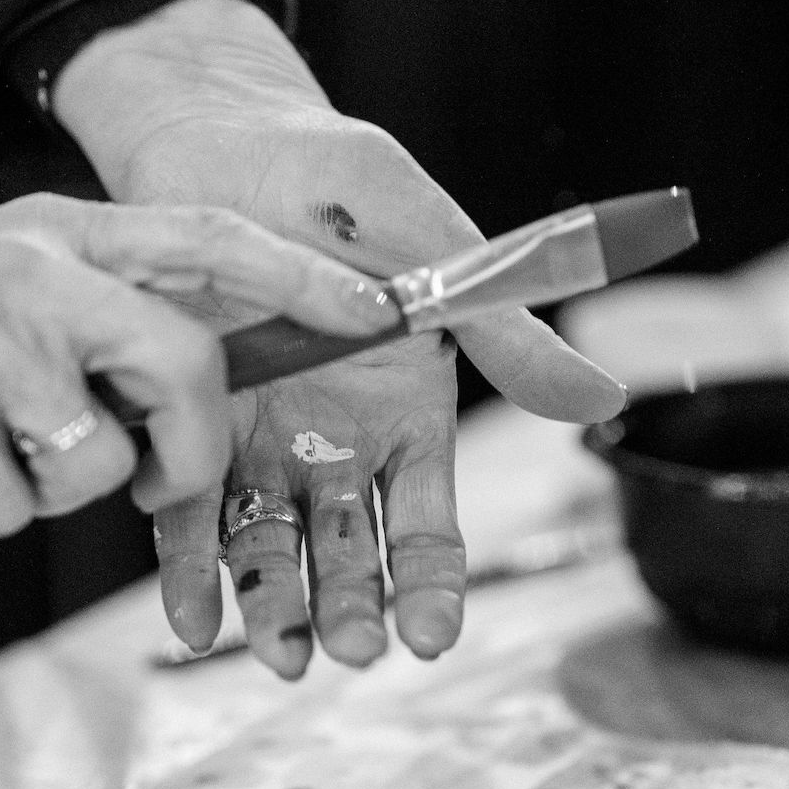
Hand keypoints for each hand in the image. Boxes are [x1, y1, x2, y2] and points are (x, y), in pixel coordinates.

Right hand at [0, 194, 395, 542]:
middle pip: (187, 368)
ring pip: (98, 462)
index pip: (210, 241)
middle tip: (163, 478)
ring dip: (53, 492)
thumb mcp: (0, 283)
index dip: (302, 280)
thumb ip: (93, 318)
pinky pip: (10, 510)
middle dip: (193, 450)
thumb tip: (192, 397)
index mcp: (63, 237)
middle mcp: (37, 273)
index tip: (380, 311)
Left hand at [53, 0, 626, 675]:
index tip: (429, 636)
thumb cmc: (336, 181)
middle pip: (349, 551)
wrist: (217, 132)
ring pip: (272, 549)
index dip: (431, 584)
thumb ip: (501, 336)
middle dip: (351, 607)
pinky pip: (189, 517)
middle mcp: (336, 444)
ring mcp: (259, 443)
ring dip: (277, 608)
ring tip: (279, 655)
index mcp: (407, 413)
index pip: (428, 525)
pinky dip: (190, 573)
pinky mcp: (183, 430)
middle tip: (347, 650)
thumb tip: (605, 399)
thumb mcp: (430, 250)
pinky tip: (190, 623)